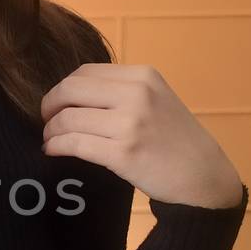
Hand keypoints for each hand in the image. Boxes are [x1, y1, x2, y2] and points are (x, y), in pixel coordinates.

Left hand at [40, 63, 244, 208]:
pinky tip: (52, 151)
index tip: (57, 104)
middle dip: (49, 105)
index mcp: (143, 76)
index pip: (85, 72)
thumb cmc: (176, 141)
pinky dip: (56, 146)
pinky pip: (74, 143)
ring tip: (50, 139)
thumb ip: (121, 91)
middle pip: (70, 89)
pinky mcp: (123, 153)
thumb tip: (71, 93)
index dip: (62, 88)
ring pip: (68, 118)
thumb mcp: (156, 100)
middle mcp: (137, 94)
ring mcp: (130, 123)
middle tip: (45, 121)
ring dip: (50, 130)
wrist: (204, 177)